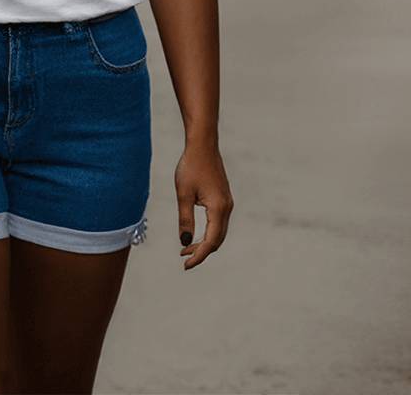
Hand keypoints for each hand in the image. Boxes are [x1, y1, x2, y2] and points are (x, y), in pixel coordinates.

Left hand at [175, 140, 233, 269]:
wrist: (203, 145)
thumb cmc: (191, 167)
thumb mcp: (183, 194)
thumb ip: (185, 219)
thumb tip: (185, 242)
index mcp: (218, 209)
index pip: (211, 241)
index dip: (199, 256)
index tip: (185, 265)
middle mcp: (227, 208)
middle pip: (217, 240)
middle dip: (201, 251)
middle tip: (183, 258)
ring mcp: (227, 203)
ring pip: (218, 232)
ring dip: (204, 242)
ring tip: (186, 249)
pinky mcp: (223, 198)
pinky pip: (218, 223)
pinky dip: (208, 232)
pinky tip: (195, 233)